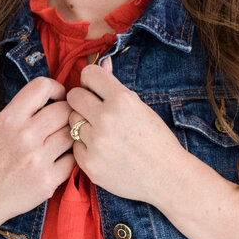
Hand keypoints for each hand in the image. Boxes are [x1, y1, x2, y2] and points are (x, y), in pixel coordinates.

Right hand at [0, 74, 77, 226]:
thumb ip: (24, 110)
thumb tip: (58, 95)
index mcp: (9, 118)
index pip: (42, 86)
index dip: (56, 88)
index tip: (58, 97)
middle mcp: (24, 136)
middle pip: (64, 110)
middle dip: (66, 113)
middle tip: (61, 123)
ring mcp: (38, 159)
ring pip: (72, 134)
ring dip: (69, 136)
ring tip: (57, 143)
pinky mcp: (48, 180)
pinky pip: (73, 159)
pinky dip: (69, 159)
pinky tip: (57, 160)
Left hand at [66, 57, 187, 203]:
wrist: (167, 176)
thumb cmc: (155, 139)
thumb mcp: (139, 106)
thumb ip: (115, 84)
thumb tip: (102, 62)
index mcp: (122, 100)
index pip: (88, 74)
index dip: (90, 80)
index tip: (95, 89)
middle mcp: (106, 119)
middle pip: (73, 96)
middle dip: (82, 100)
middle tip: (94, 110)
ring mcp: (96, 143)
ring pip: (72, 121)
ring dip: (83, 124)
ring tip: (103, 133)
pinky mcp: (89, 164)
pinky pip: (74, 145)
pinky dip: (85, 147)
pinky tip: (103, 151)